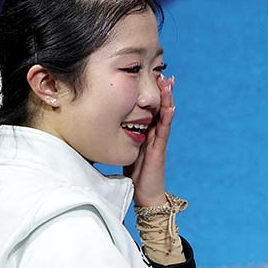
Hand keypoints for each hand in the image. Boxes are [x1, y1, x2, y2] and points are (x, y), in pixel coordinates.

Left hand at [124, 75, 175, 206]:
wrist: (145, 195)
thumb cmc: (135, 175)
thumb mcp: (124, 151)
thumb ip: (118, 139)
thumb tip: (99, 127)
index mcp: (145, 133)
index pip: (149, 108)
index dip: (151, 94)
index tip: (151, 76)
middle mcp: (154, 134)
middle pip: (159, 108)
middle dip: (162, 91)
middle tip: (163, 72)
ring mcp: (158, 141)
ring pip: (164, 115)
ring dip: (167, 98)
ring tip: (168, 82)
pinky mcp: (158, 149)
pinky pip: (163, 130)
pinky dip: (166, 116)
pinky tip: (168, 105)